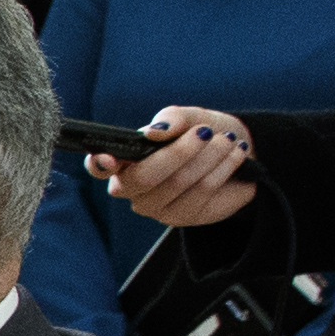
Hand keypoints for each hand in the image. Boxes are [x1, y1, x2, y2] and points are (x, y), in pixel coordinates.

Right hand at [93, 105, 258, 231]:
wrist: (234, 151)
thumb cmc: (201, 133)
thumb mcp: (188, 117)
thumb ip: (171, 119)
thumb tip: (156, 134)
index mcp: (123, 162)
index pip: (98, 167)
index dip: (99, 164)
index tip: (109, 158)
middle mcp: (132, 189)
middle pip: (145, 177)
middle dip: (180, 152)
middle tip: (205, 132)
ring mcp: (156, 208)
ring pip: (178, 183)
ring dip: (210, 156)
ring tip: (228, 140)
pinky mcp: (183, 218)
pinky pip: (203, 192)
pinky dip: (224, 167)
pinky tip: (236, 155)